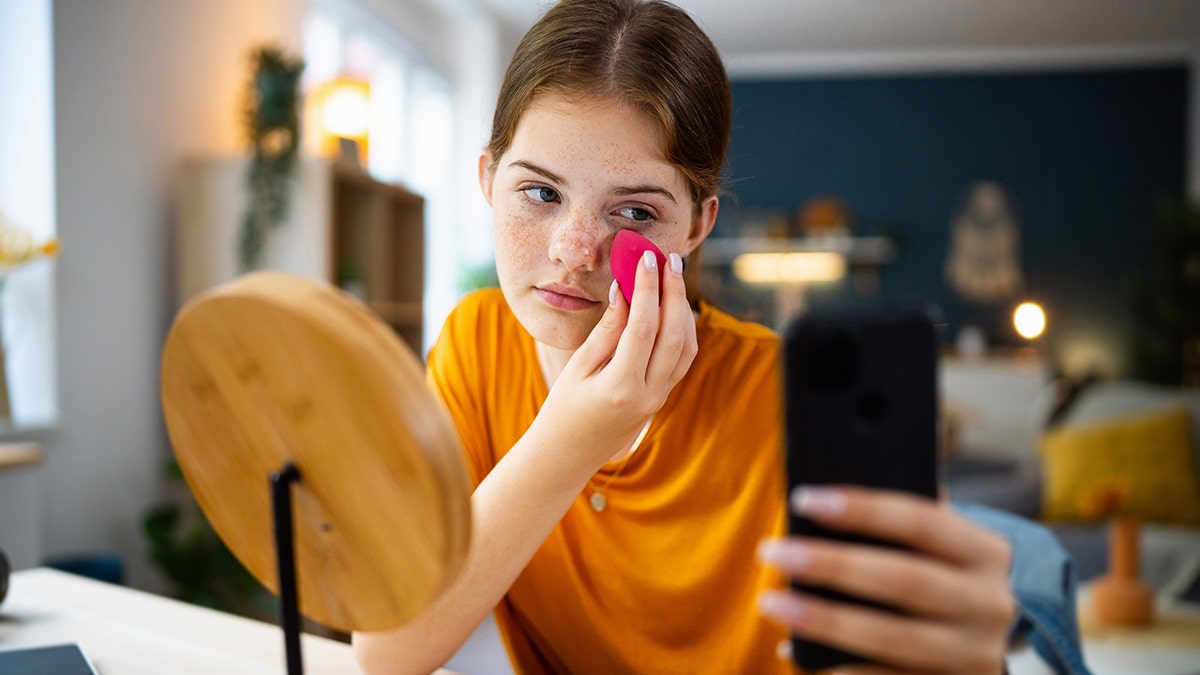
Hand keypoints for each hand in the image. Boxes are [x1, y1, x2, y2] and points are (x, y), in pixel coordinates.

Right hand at [534, 250, 695, 467]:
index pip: (644, 328)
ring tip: (673, 276)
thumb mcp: (578, 367)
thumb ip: (606, 331)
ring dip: (683, 308)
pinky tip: (673, 305)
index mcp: (621, 386)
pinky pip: (683, 358)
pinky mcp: (663, 397)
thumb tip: (626, 291)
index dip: (648, 289)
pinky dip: (682, 328)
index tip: (647, 259)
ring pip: (686, 346)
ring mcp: (660, 398)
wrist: (570, 453)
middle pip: (673, 334)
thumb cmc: (564, 408)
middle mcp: (648, 394)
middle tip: (669, 259)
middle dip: (674, 292)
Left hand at [758, 486, 1014, 673]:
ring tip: (771, 602)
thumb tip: (828, 494)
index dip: (863, 509)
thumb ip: (904, 519)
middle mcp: (986, 604)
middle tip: (771, 550)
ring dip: (824, 621)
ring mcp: (972, 654)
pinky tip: (797, 650)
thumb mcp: (950, 541)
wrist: (1011, 634)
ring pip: (892, 639)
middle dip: (832, 565)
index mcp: (984, 552)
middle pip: (904, 580)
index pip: (922, 521)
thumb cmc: (952, 572)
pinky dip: (842, 669)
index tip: (804, 499)